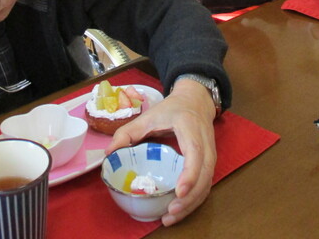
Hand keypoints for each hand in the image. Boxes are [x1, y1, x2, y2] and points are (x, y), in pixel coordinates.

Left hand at [105, 80, 216, 225]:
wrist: (195, 100)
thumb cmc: (172, 109)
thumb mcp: (148, 116)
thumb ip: (127, 132)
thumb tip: (109, 153)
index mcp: (190, 129)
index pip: (195, 154)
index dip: (189, 175)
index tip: (179, 192)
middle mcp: (205, 144)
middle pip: (204, 175)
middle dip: (190, 198)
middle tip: (169, 212)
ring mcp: (210, 155)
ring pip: (207, 184)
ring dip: (192, 204)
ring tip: (171, 217)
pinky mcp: (209, 163)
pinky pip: (206, 184)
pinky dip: (195, 200)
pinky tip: (179, 209)